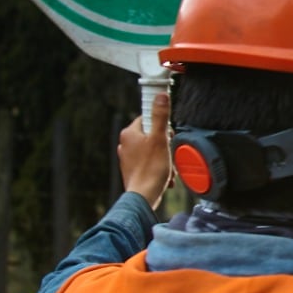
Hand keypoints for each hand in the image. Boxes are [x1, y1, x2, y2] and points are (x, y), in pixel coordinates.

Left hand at [118, 93, 172, 210]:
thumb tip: (161, 96)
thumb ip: (160, 116)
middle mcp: (125, 144)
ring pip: (152, 149)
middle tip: (168, 151)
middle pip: (151, 134)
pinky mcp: (133, 169)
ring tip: (166, 166)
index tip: (167, 132)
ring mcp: (128, 158)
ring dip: (163, 157)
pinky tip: (164, 175)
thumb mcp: (160, 138)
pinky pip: (149, 162)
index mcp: (129, 133)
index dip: (161, 124)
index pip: (147, 117)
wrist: (144, 196)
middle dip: (165, 144)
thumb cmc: (150, 169)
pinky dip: (158, 167)